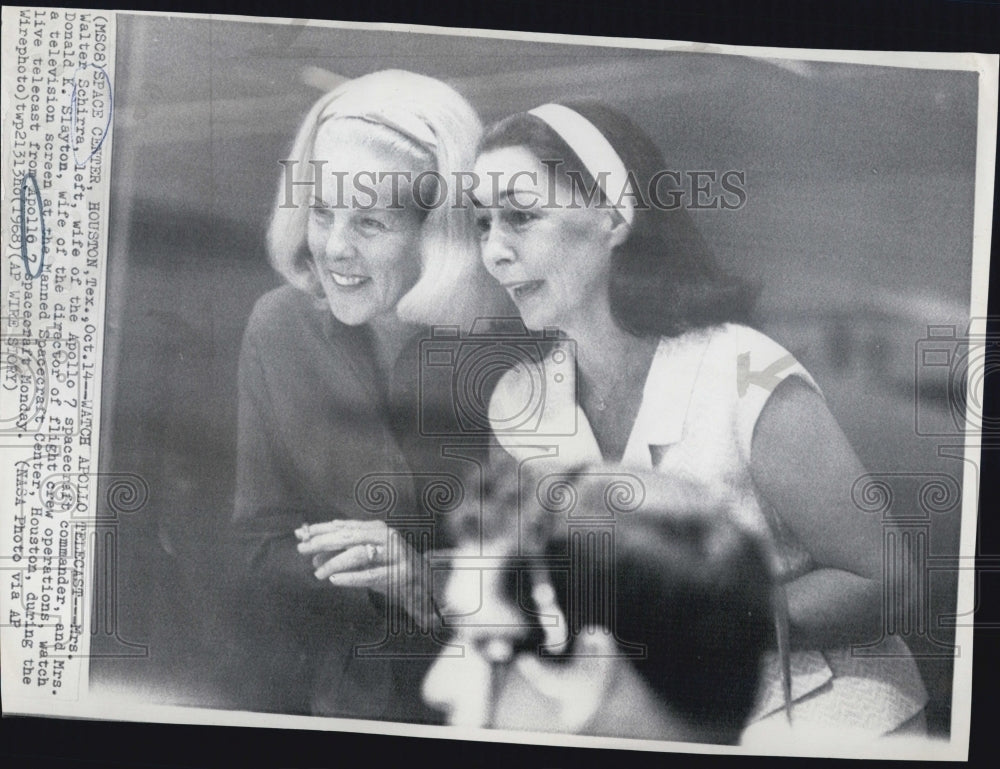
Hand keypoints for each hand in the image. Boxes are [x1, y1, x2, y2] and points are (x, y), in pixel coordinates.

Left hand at [296, 519, 435, 626]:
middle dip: (323, 542)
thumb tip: (314, 557)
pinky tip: (334, 579)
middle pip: (349, 537)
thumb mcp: (366, 558)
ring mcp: (394, 554)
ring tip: (317, 573)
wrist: (425, 584)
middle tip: (302, 548)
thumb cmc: (390, 568)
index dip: (322, 529)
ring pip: (358, 554)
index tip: (301, 533)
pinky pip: (369, 575)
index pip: (344, 526)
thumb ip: (342, 554)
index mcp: (377, 529)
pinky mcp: (399, 574)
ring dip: (334, 563)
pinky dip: (350, 577)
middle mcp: (386, 537)